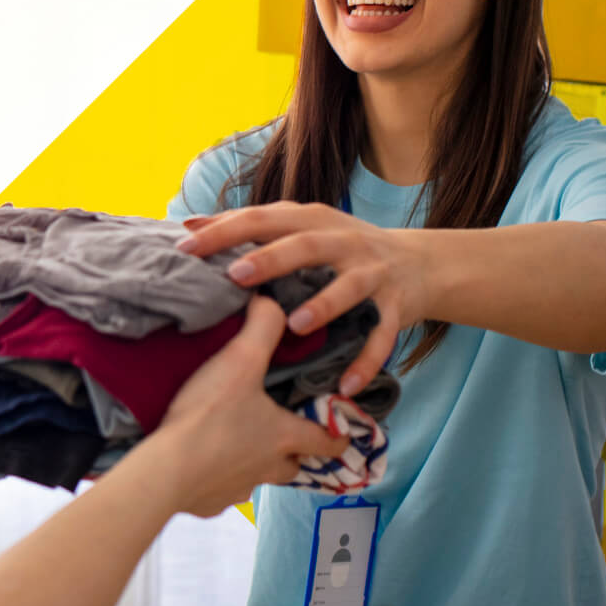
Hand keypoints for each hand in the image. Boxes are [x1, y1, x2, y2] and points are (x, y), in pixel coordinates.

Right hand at [133, 298, 349, 516]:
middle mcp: (268, 468)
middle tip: (279, 434)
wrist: (166, 471)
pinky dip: (215, 478)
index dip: (338, 435)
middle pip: (292, 466)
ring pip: (256, 478)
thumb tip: (272, 301)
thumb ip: (262, 327)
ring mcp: (238, 489)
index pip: (327, 440)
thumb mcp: (240, 360)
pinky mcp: (209, 503)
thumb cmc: (210, 416)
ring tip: (232, 444)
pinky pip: (220, 490)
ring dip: (251, 464)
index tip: (342, 433)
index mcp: (284, 436)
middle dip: (291, 453)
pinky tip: (198, 463)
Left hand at [178, 203, 430, 394]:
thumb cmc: (342, 248)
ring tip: (295, 326)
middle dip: (270, 259)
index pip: (263, 219)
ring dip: (322, 306)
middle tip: (235, 274)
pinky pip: (382, 336)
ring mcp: (372, 273)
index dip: (225, 231)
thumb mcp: (302, 228)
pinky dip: (366, 360)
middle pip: (305, 246)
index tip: (186, 247)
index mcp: (312, 221)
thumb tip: (190, 224)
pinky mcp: (395, 306)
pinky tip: (346, 385)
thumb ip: (251, 227)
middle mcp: (343, 242)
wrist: (419, 263)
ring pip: (348, 288)